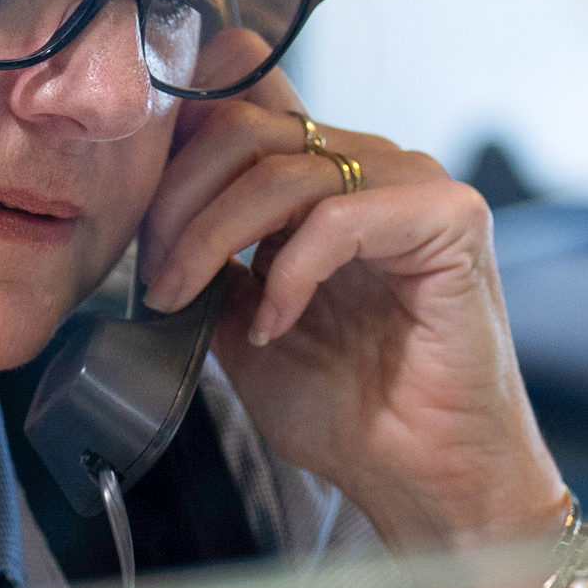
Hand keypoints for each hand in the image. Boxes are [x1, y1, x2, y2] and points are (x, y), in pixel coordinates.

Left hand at [138, 81, 571, 574]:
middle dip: (177, 202)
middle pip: (247, 128)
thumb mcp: (241, 326)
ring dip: (214, 235)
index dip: (175, 156)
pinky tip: (275, 324)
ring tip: (188, 298)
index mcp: (323, 179)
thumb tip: (144, 230)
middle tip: (157, 277)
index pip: (240, 109)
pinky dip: (291, 272)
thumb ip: (209, 264)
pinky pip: (341, 216)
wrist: (423, 478)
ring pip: (284, 168)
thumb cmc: (352, 412)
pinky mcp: (450, 219)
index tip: (137, 230)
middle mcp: (370, 166)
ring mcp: (413, 186)